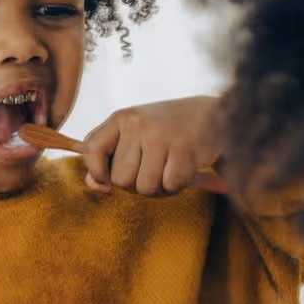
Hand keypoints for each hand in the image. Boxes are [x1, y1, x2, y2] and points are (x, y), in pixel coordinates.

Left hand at [82, 96, 222, 196]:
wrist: (212, 116)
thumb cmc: (167, 131)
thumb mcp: (134, 135)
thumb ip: (108, 158)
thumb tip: (96, 184)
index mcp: (122, 118)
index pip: (91, 150)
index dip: (96, 172)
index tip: (107, 181)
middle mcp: (138, 124)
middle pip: (120, 180)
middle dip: (136, 184)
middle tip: (153, 170)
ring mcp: (161, 136)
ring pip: (145, 188)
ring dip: (159, 188)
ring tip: (168, 170)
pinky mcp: (184, 149)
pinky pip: (169, 186)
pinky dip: (177, 186)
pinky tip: (183, 170)